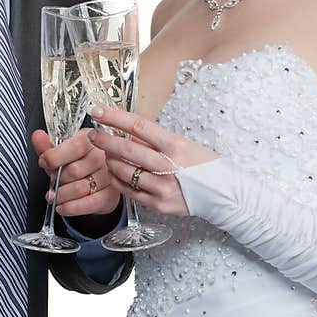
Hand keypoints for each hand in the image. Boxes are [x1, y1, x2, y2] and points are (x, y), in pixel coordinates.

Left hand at [31, 128, 121, 216]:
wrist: (97, 181)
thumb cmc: (77, 163)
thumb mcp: (61, 152)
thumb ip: (47, 146)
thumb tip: (37, 136)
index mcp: (91, 140)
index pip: (76, 146)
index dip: (55, 156)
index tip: (44, 162)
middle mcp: (103, 157)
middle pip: (74, 171)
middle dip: (56, 179)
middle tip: (52, 182)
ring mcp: (109, 176)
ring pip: (79, 189)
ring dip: (61, 196)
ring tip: (55, 195)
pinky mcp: (110, 195)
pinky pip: (88, 204)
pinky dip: (70, 208)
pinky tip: (62, 207)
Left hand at [87, 106, 218, 215]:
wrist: (224, 195)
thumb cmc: (205, 165)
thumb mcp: (185, 144)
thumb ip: (156, 140)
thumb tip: (128, 132)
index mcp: (176, 146)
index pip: (139, 127)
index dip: (115, 118)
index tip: (98, 111)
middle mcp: (169, 167)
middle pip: (126, 150)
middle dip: (104, 141)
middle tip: (92, 135)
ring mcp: (163, 188)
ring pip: (124, 172)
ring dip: (110, 161)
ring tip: (106, 154)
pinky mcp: (158, 204)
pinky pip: (129, 191)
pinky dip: (117, 179)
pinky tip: (115, 172)